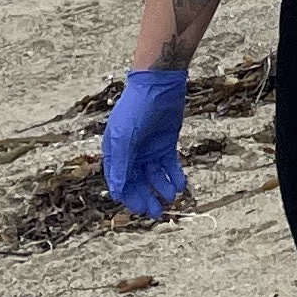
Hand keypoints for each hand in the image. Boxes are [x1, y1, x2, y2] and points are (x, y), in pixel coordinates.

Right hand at [102, 66, 191, 218]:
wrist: (159, 84)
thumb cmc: (136, 108)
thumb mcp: (125, 136)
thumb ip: (121, 164)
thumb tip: (117, 192)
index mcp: (116, 153)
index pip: (121, 183)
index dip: (130, 197)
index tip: (140, 209)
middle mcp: (131, 154)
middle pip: (138, 183)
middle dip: (146, 198)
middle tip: (157, 212)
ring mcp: (149, 150)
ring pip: (155, 177)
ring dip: (162, 189)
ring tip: (171, 196)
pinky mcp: (166, 145)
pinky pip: (170, 166)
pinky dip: (174, 177)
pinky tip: (181, 185)